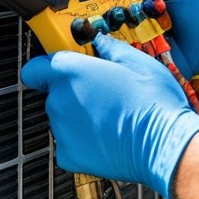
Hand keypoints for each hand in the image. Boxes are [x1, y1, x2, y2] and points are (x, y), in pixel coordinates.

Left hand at [20, 34, 198, 198]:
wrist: (164, 144)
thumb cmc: (153, 101)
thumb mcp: (136, 61)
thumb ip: (109, 48)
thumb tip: (100, 42)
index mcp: (70, 72)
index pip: (34, 68)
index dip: (46, 68)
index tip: (61, 68)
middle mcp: (58, 101)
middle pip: (55, 93)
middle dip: (74, 91)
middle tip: (104, 92)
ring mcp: (61, 131)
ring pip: (64, 118)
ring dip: (80, 115)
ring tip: (112, 116)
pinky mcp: (69, 156)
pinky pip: (69, 143)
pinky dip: (83, 141)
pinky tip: (108, 136)